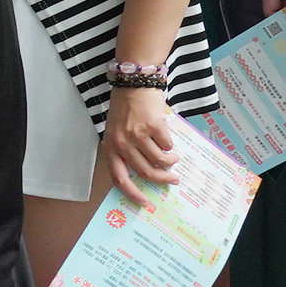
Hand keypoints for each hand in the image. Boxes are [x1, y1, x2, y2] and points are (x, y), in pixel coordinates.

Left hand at [102, 86, 180, 204]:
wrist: (134, 84)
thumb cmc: (126, 109)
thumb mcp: (117, 132)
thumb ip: (126, 151)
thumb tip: (145, 174)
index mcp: (111, 148)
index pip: (119, 178)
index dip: (132, 193)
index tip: (144, 202)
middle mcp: (123, 143)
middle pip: (145, 172)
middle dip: (162, 179)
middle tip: (173, 181)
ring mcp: (138, 135)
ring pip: (160, 160)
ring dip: (171, 162)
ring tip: (174, 158)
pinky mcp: (153, 126)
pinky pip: (168, 144)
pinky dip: (171, 145)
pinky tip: (168, 139)